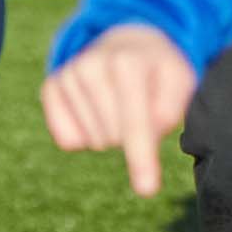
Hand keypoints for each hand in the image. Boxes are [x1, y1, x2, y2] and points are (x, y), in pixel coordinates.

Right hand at [43, 23, 198, 196]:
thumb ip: (171, 107)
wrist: (128, 41)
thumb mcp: (180, 81)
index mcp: (129, 63)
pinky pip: (68, 140)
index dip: (141, 158)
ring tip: (121, 100)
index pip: (135, 124)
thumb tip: (148, 130)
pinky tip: (97, 108)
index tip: (147, 190)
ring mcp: (67, 75)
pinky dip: (86, 135)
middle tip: (141, 102)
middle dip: (134, 134)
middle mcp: (92, 65)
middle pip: (114, 138)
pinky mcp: (51, 86)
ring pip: (92, 142)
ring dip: (112, 132)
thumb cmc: (159, 70)